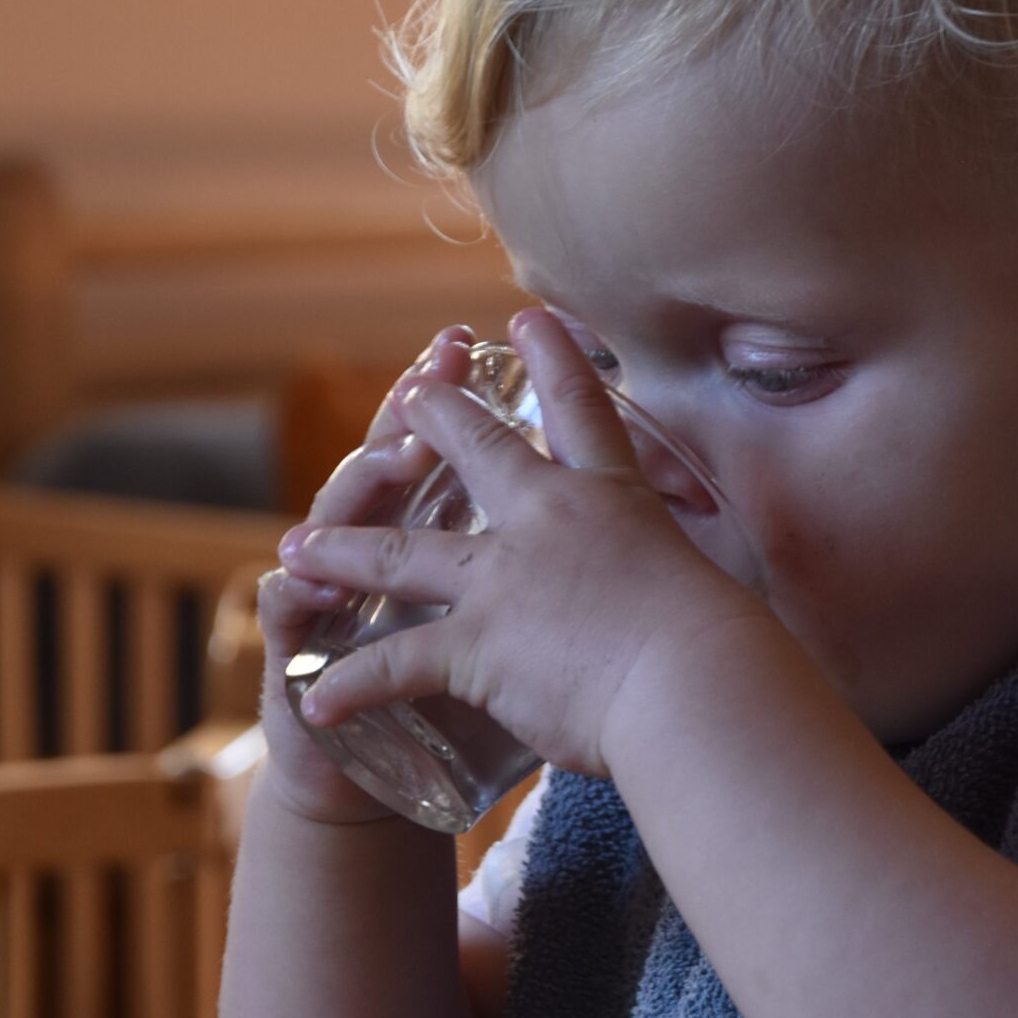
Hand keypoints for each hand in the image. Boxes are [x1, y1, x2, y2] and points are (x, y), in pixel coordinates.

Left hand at [276, 307, 768, 780]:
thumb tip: (705, 620)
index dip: (554, 360)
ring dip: (340, 551)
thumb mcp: (706, 592)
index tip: (528, 319)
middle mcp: (548, 523)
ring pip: (399, 556)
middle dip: (437, 418)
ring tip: (295, 546)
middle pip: (481, 455)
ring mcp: (503, 580)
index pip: (583, 414)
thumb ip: (676, 591)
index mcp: (614, 503)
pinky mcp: (476, 643)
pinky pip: (393, 663)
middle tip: (409, 391)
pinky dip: (348, 684)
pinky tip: (312, 698)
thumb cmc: (722, 651)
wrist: (694, 685)